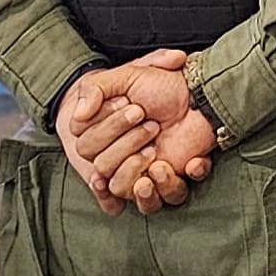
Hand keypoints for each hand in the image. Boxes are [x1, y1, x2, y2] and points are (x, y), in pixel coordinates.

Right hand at [58, 49, 214, 212]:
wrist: (198, 93)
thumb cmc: (159, 85)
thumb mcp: (125, 76)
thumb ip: (94, 89)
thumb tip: (78, 115)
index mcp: (101, 134)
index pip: (86, 146)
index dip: (108, 127)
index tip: (131, 105)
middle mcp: (116, 155)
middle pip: (102, 166)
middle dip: (126, 143)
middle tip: (151, 124)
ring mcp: (140, 171)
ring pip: (120, 188)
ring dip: (136, 167)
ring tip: (155, 152)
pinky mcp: (166, 181)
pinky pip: (159, 200)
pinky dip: (170, 184)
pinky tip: (186, 164)